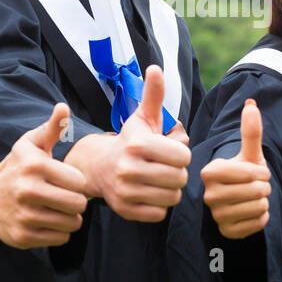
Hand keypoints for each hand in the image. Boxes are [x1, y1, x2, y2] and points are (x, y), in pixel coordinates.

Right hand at [0, 102, 88, 248]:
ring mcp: (24, 215)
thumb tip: (63, 108)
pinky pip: (60, 238)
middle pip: (78, 204)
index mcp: (35, 166)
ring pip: (71, 223)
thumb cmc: (17, 166)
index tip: (65, 181)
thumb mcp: (31, 143)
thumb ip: (52, 127)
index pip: (80, 182)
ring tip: (57, 209)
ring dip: (69, 218)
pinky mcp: (22, 236)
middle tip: (65, 198)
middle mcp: (28, 191)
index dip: (76, 182)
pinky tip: (47, 220)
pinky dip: (59, 232)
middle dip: (76, 202)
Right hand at [66, 65, 190, 222]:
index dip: (181, 154)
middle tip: (167, 168)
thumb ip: (153, 95)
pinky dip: (160, 205)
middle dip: (178, 173)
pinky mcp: (125, 210)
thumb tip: (156, 68)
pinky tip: (150, 193)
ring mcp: (125, 191)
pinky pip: (160, 213)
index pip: (182, 156)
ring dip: (171, 190)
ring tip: (160, 180)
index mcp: (137, 144)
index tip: (171, 151)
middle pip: (179, 178)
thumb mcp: (142, 117)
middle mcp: (129, 168)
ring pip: (172, 197)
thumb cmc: (130, 140)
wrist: (99, 167)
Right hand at [201, 99, 272, 238]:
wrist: (239, 201)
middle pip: (256, 191)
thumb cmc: (244, 173)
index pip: (250, 173)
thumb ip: (251, 131)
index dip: (262, 172)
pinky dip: (262, 218)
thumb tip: (251, 104)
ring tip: (255, 198)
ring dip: (264, 202)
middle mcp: (208, 194)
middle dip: (264, 188)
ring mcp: (216, 215)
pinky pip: (258, 223)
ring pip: (258, 207)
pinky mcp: (226, 231)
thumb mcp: (248, 153)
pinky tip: (253, 212)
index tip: (258, 172)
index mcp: (210, 171)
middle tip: (257, 187)